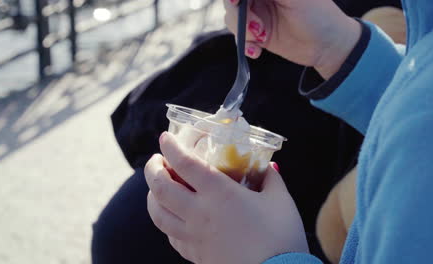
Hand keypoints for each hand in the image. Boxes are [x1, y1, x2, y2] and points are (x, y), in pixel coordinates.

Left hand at [144, 132, 308, 263]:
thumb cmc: (281, 237)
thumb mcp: (280, 201)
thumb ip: (272, 179)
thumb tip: (269, 166)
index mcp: (219, 193)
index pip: (184, 163)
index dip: (171, 146)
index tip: (166, 137)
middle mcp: (199, 213)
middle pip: (160, 187)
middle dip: (152, 169)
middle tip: (156, 160)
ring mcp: (194, 236)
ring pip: (157, 214)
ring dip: (151, 196)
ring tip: (157, 188)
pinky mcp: (195, 256)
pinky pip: (170, 236)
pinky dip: (166, 222)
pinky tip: (173, 217)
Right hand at [223, 0, 361, 78]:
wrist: (327, 46)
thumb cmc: (318, 15)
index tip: (236, 2)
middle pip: (232, 1)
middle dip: (238, 13)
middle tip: (253, 25)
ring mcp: (257, 14)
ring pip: (231, 17)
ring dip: (243, 30)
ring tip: (261, 37)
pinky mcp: (257, 34)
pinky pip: (239, 37)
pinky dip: (244, 45)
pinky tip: (257, 50)